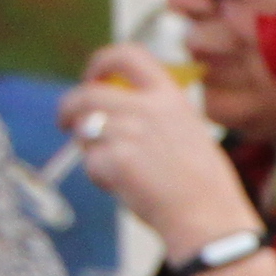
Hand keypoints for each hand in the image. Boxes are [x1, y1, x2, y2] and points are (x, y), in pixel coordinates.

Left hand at [68, 47, 261, 253]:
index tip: (92, 78)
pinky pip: (90, 162)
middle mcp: (149, 108)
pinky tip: (124, 188)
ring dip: (87, 147)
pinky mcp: (115, 159)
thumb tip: (113, 112)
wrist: (209, 219)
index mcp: (170, 97)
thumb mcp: (189, 132)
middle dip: (68, 108)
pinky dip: (100, 177)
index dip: (101, 62)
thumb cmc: (204, 186)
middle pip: (87, 93)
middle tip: (65, 122)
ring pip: (83, 128)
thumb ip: (154, 115)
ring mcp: (130, 132)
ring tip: (112, 168)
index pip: (128, 55)